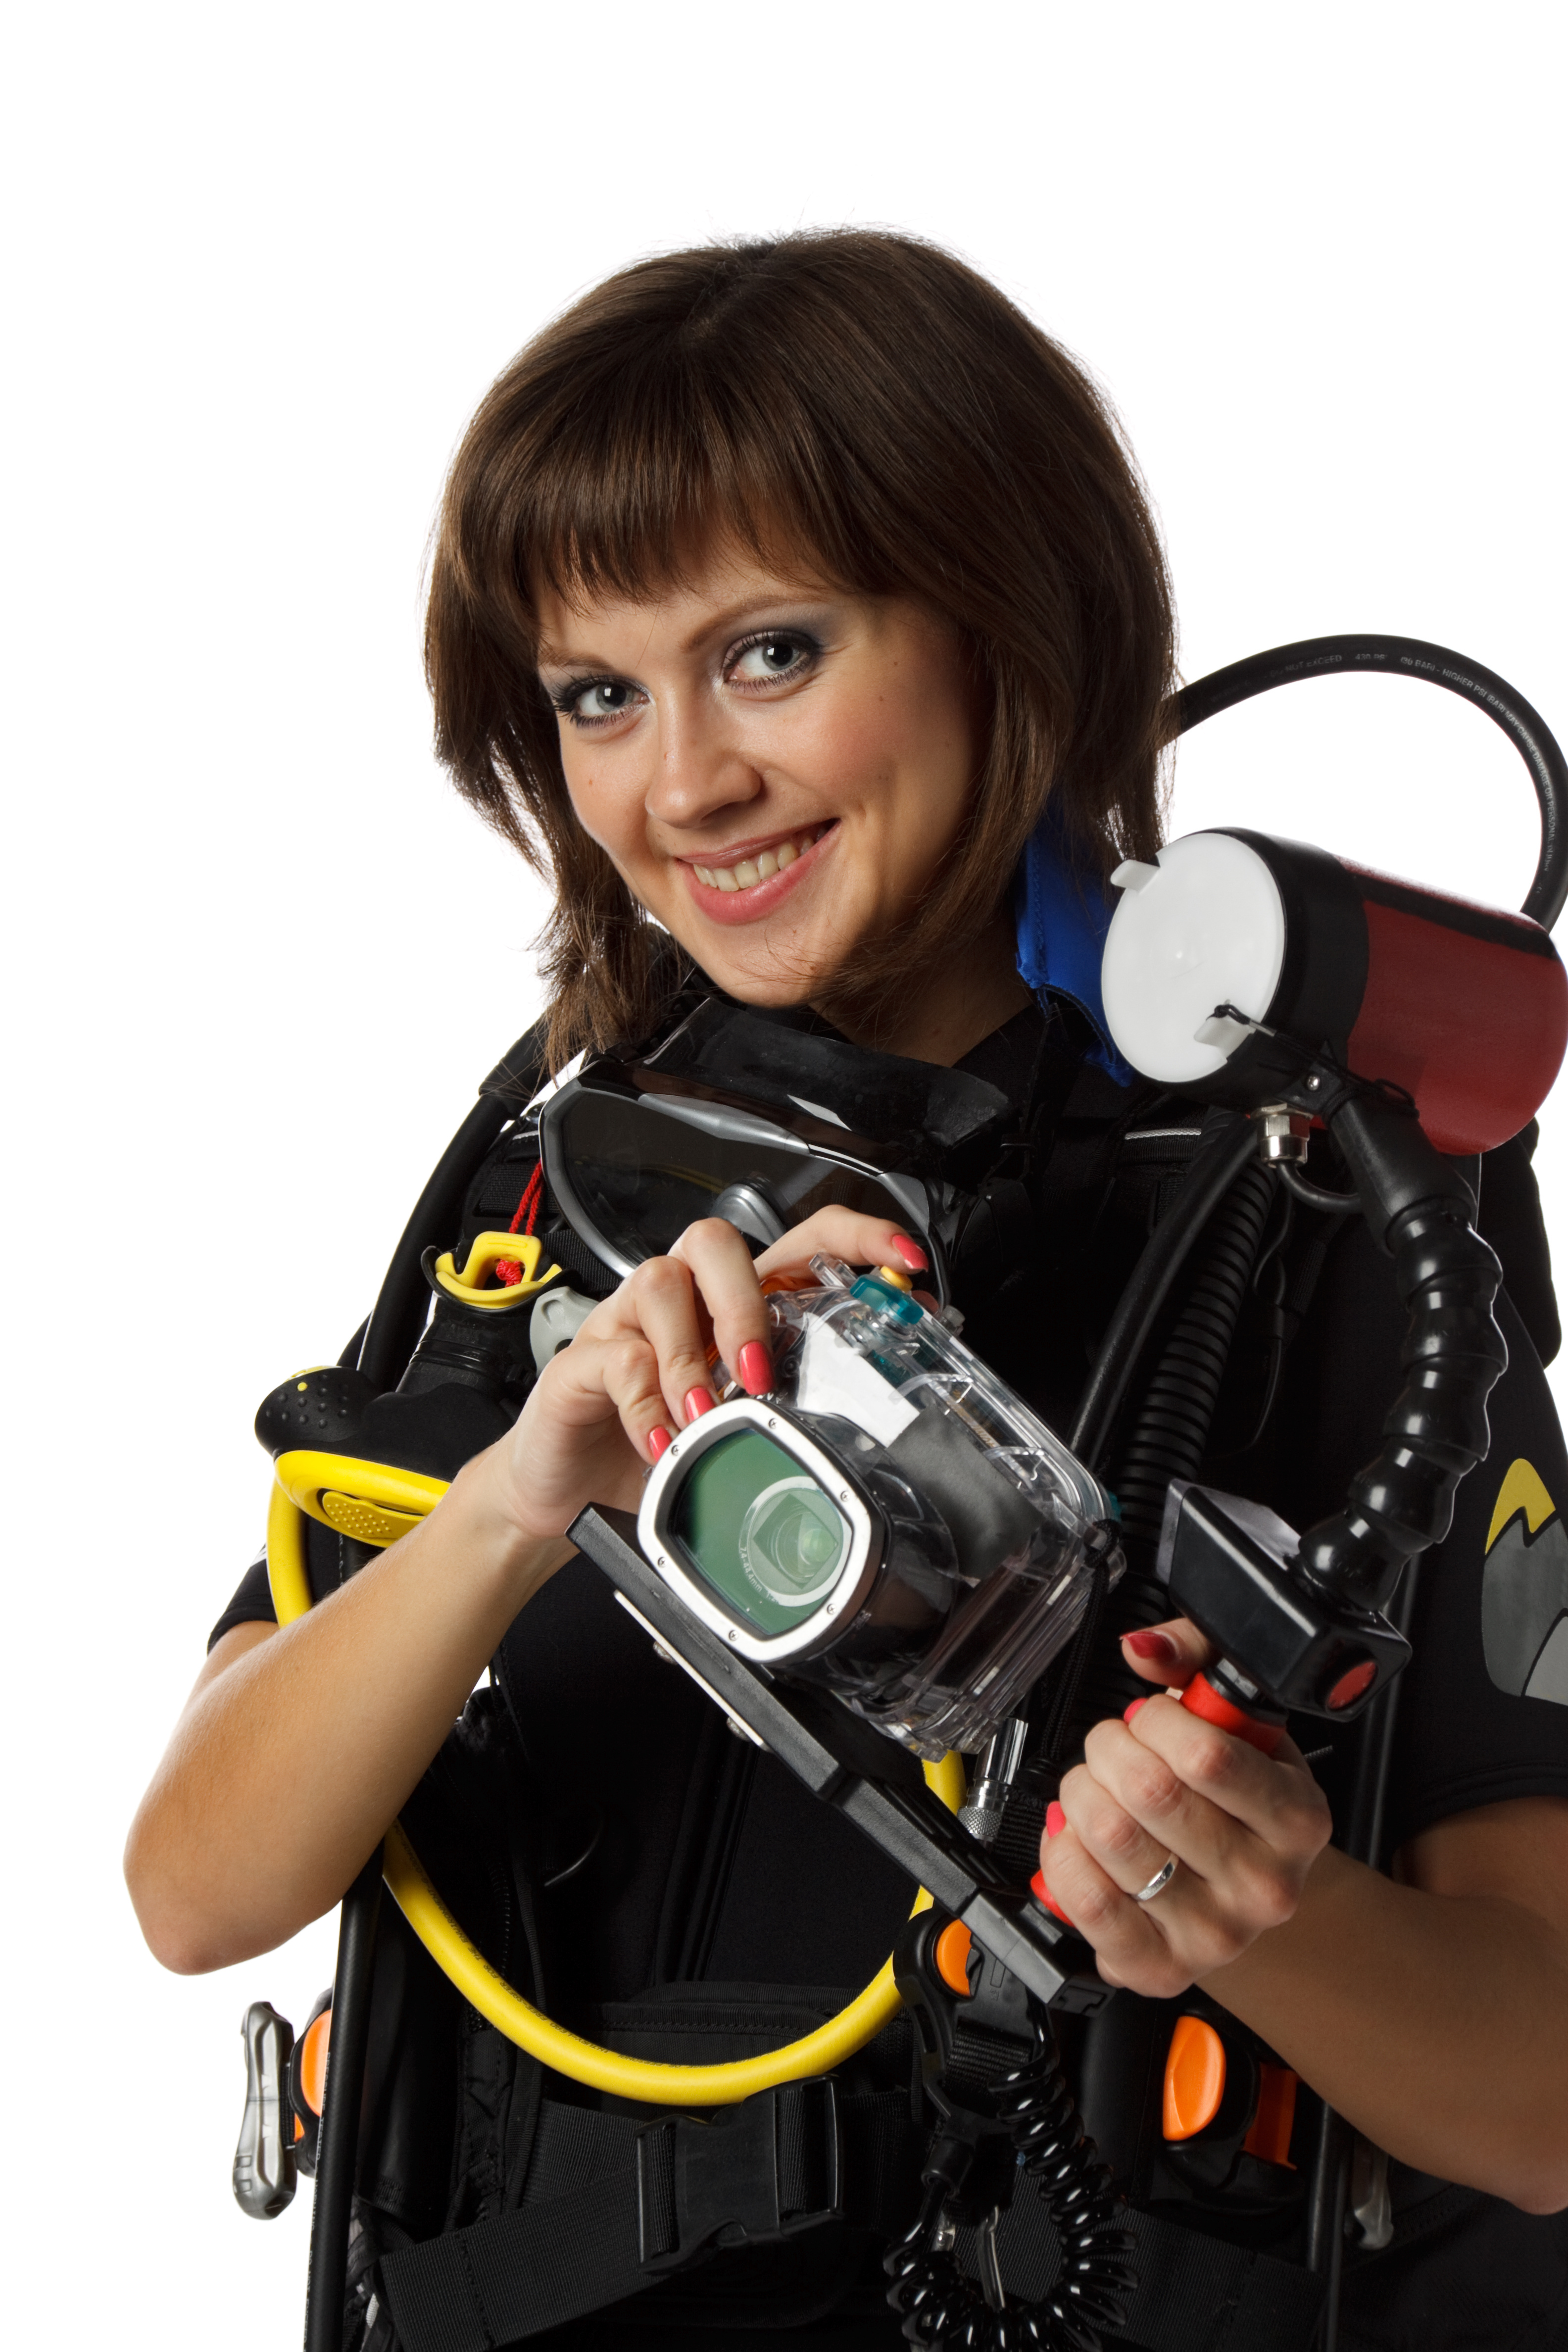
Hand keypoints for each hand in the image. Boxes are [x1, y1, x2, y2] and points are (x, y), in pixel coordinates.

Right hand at [482, 1208, 928, 1545]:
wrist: (571, 1492)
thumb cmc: (662, 1448)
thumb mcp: (742, 1425)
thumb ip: (799, 1399)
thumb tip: (881, 1392)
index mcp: (731, 1305)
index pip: (799, 1239)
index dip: (853, 1236)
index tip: (900, 1258)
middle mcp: (680, 1300)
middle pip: (715, 1241)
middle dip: (746, 1301)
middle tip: (758, 1372)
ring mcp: (626, 1324)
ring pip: (661, 1284)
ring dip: (693, 1357)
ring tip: (705, 1418)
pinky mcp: (582, 1361)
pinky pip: (618, 1359)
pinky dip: (646, 1405)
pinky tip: (662, 1443)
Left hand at [1037, 1615, 1331, 1996]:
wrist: (1242, 1890)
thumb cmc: (1234, 1799)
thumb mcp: (1239, 1720)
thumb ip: (1194, 1661)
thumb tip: (1145, 1648)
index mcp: (1297, 1819)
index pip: (1207, 1755)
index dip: (1154, 1721)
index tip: (1147, 1719)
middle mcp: (1264, 1884)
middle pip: (1149, 1793)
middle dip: (1108, 1750)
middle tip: (1113, 1750)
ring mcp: (1214, 1933)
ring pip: (1111, 1839)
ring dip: (1080, 1795)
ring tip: (1095, 1791)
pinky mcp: (1160, 1967)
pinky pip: (1085, 1901)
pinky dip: (1063, 1855)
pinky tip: (1078, 1839)